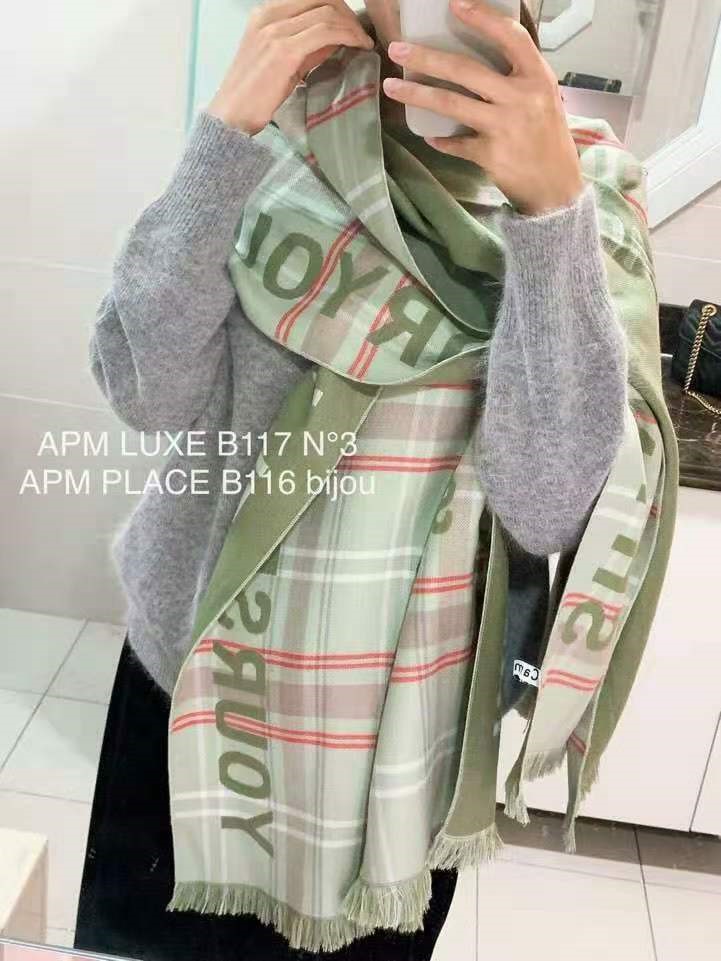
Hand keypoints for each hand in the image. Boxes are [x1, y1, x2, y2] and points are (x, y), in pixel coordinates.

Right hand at [208, 0, 374, 134]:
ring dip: (351, 25)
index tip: (351, 26)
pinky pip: (325, 31)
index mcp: (265, 13)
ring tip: (363, 41)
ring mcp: (275, 30)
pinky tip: (359, 46)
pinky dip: (348, 35)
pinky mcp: (284, 50)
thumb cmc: (254, 95)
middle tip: (360, 33)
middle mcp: (268, 15)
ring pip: (326, 11)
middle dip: (346, 13)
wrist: (231, 116)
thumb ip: (306, 46)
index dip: (336, 7)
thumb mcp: (282, 62)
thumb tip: (335, 38)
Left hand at [382, 0, 583, 215]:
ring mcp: (504, 127)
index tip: (455, 4)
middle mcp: (521, 98)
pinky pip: (455, 143)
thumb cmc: (547, 138)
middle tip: (397, 49)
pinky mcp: (490, 155)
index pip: (510, 37)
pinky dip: (440, 139)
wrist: (557, 188)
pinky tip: (429, 136)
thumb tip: (473, 60)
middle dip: (427, 57)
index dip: (483, 17)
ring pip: (451, 104)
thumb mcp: (543, 98)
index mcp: (537, 77)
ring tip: (391, 86)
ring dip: (416, 94)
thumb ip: (517, 78)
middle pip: (466, 70)